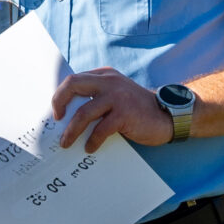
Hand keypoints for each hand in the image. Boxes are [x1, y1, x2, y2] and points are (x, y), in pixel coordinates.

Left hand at [52, 69, 172, 151]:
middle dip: (58, 103)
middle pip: (73, 85)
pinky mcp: (125, 114)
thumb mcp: (116, 95)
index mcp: (105, 75)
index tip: (56, 112)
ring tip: (66, 143)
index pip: (74, 79)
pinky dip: (92, 141)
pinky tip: (90, 148)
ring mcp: (118, 97)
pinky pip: (100, 130)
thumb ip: (97, 97)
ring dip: (71, 131)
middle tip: (57, 121)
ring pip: (83, 112)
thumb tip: (67, 116)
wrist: (167, 116)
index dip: (60, 95)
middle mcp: (110, 82)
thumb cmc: (137, 110)